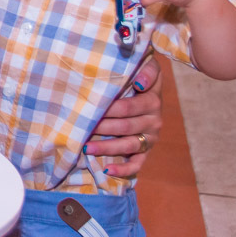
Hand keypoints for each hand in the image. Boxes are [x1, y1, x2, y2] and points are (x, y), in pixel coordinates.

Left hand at [84, 53, 164, 177]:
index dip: (110, 109)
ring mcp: (150, 137)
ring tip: (86, 147)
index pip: (129, 107)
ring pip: (129, 145)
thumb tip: (139, 82)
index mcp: (152, 100)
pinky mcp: (146, 150)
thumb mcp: (147, 66)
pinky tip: (107, 170)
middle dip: (102, 127)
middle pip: (126, 126)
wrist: (147, 86)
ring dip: (107, 148)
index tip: (92, 108)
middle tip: (81, 126)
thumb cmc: (138, 75)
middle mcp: (154, 121)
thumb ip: (147, 71)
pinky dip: (124, 169)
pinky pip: (137, 163)